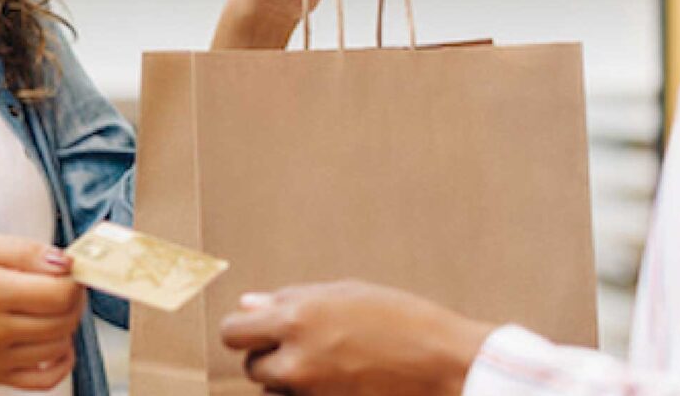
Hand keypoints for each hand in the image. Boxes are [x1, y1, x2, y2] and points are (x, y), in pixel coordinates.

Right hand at [0, 235, 84, 390]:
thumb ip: (25, 251)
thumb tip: (66, 262)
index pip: (58, 294)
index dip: (74, 280)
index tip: (69, 271)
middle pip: (63, 321)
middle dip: (74, 300)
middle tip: (63, 286)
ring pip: (59, 347)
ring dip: (66, 325)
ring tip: (51, 308)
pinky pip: (45, 379)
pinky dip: (61, 361)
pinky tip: (54, 341)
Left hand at [217, 281, 493, 395]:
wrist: (446, 365)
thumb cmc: (401, 320)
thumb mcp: (345, 294)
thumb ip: (290, 300)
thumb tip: (246, 304)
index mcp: (295, 319)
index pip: (233, 333)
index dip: (245, 331)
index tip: (259, 330)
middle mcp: (296, 359)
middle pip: (252, 367)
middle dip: (270, 357)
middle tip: (305, 347)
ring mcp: (311, 392)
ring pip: (273, 391)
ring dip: (287, 380)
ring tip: (328, 365)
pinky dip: (307, 394)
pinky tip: (338, 380)